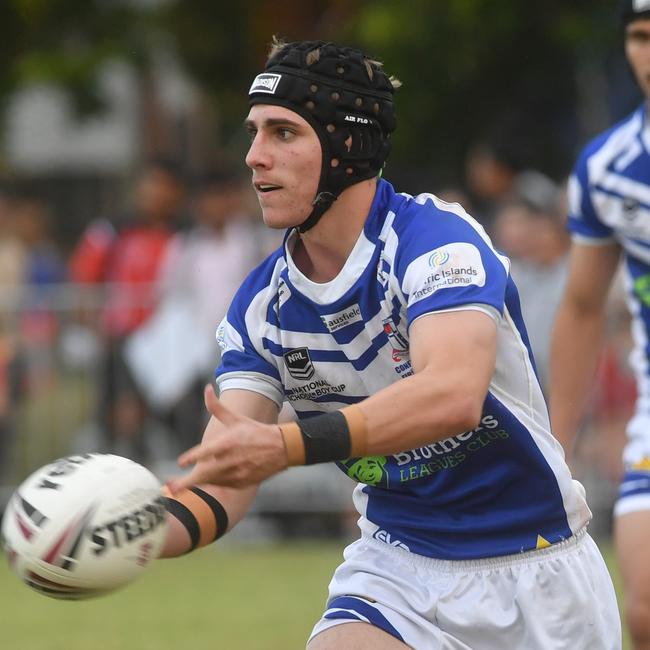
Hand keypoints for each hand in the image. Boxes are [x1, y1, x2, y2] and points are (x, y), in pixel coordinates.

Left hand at [167, 385, 287, 491]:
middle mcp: (232, 460)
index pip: (206, 452)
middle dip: (187, 482)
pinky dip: (214, 483)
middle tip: (171, 487)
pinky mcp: (242, 483)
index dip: (192, 458)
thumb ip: (216, 407)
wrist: (281, 448)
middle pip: (205, 474)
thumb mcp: (236, 418)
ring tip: (179, 488)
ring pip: (212, 482)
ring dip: (198, 483)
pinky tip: (208, 480)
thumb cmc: (255, 431)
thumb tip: (206, 388)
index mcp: (228, 443)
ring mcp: (237, 473)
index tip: (181, 462)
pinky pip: (223, 485)